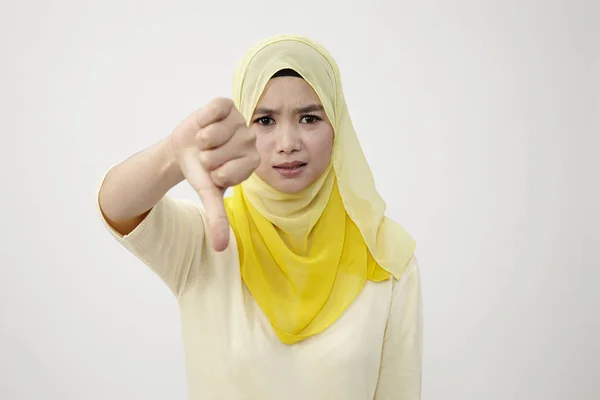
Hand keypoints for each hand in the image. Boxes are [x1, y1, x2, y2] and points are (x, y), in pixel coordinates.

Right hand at [170, 97, 258, 251]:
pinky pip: (212, 111)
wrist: (184, 149)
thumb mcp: (209, 194)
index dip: (213, 175)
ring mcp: (240, 120)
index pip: (227, 173)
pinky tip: (204, 123)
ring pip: (214, 133)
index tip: (214, 173)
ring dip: (201, 139)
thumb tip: (220, 248)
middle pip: (219, 153)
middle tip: (207, 155)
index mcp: (252, 162)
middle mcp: (251, 140)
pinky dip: (202, 119)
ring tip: (205, 141)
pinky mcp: (227, 105)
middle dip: (205, 157)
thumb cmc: (201, 172)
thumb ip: (217, 218)